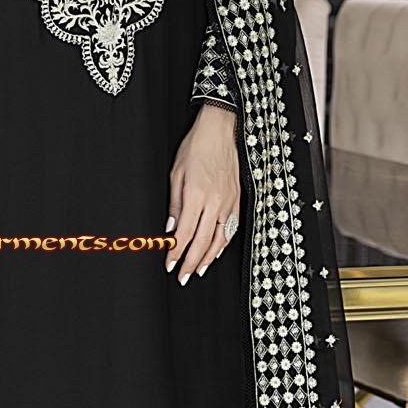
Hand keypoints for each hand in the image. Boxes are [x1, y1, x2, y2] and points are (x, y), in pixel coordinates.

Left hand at [165, 103, 240, 284]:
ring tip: (198, 271)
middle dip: (191, 262)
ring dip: (208, 258)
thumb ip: (174, 205)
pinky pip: (231, 228)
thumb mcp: (175, 174)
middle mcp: (215, 202)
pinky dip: (223, 244)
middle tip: (182, 276)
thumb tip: (170, 230)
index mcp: (196, 195)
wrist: (219, 131)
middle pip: (202, 242)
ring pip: (219, 239)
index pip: (184, 233)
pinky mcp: (237, 199)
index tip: (169, 264)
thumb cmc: (195, 148)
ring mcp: (229, 202)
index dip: (176, 253)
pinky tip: (215, 252)